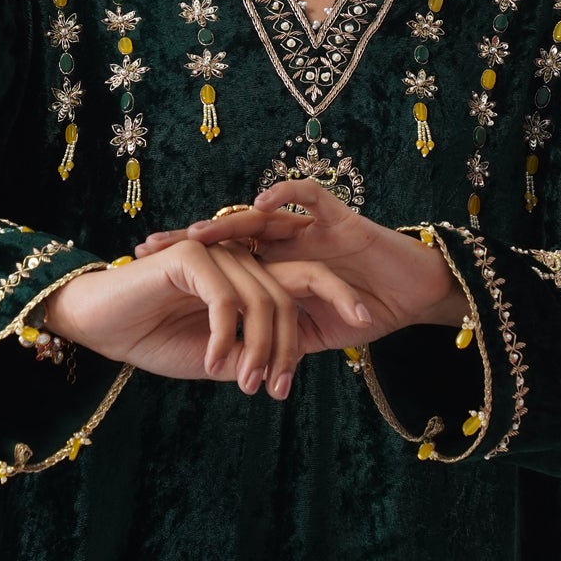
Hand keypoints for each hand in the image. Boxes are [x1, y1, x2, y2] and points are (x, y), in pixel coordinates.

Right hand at [38, 237, 374, 399]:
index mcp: (249, 277)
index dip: (333, 308)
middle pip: (292, 291)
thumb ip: (252, 355)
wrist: (100, 327)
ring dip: (259, 350)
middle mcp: (239, 258)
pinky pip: (226, 300)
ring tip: (246, 386)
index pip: (303, 289)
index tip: (349, 346)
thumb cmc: (153, 341)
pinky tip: (215, 363)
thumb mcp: (216, 358)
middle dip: (293, 345)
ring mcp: (217, 253)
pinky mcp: (191, 257)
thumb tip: (284, 366)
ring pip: (263, 301)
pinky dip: (225, 337)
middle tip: (280, 390)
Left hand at [130, 177, 467, 352]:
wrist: (417, 295)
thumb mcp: (314, 333)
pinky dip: (287, 197)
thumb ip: (279, 339)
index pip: (224, 263)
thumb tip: (240, 364)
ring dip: (225, 223)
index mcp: (277, 268)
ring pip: (261, 216)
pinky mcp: (340, 218)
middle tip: (147, 247)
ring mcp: (311, 228)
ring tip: (195, 233)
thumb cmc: (370, 313)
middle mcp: (287, 243)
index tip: (143, 275)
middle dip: (188, 241)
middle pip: (229, 234)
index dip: (187, 268)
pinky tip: (262, 201)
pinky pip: (310, 198)